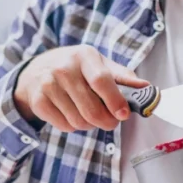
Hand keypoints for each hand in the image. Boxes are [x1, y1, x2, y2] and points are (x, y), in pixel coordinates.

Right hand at [13, 45, 149, 131]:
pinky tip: (71, 113)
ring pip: (79, 122)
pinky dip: (72, 126)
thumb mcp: (98, 63)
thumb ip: (122, 76)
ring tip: (87, 113)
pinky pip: (64, 126)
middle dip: (106, 121)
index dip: (115, 101)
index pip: (101, 80)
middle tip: (110, 121)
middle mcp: (63, 68)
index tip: (124, 114)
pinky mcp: (38, 101)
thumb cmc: (75, 67)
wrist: (36, 70)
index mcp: (84, 56)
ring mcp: (48, 84)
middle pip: (91, 109)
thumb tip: (146, 87)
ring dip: (89, 124)